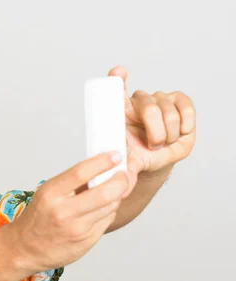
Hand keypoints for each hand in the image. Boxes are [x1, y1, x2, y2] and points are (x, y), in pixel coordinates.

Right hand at [11, 152, 128, 271]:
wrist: (25, 248)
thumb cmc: (37, 218)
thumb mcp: (47, 194)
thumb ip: (72, 182)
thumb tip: (101, 167)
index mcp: (51, 194)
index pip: (81, 172)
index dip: (103, 162)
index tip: (115, 156)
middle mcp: (63, 212)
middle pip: (105, 192)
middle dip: (121, 181)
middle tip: (122, 175)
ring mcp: (76, 229)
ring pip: (111, 207)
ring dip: (116, 197)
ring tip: (109, 192)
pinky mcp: (86, 241)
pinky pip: (107, 221)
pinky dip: (108, 212)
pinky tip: (99, 210)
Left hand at [108, 66, 196, 197]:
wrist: (152, 158)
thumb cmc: (134, 155)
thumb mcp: (126, 161)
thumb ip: (123, 168)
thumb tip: (120, 185)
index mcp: (119, 111)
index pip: (115, 90)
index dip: (116, 80)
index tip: (118, 73)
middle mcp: (138, 101)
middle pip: (148, 104)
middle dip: (154, 128)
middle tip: (154, 144)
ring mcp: (159, 100)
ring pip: (167, 109)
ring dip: (168, 131)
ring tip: (164, 142)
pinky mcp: (179, 102)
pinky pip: (186, 107)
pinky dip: (185, 122)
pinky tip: (180, 132)